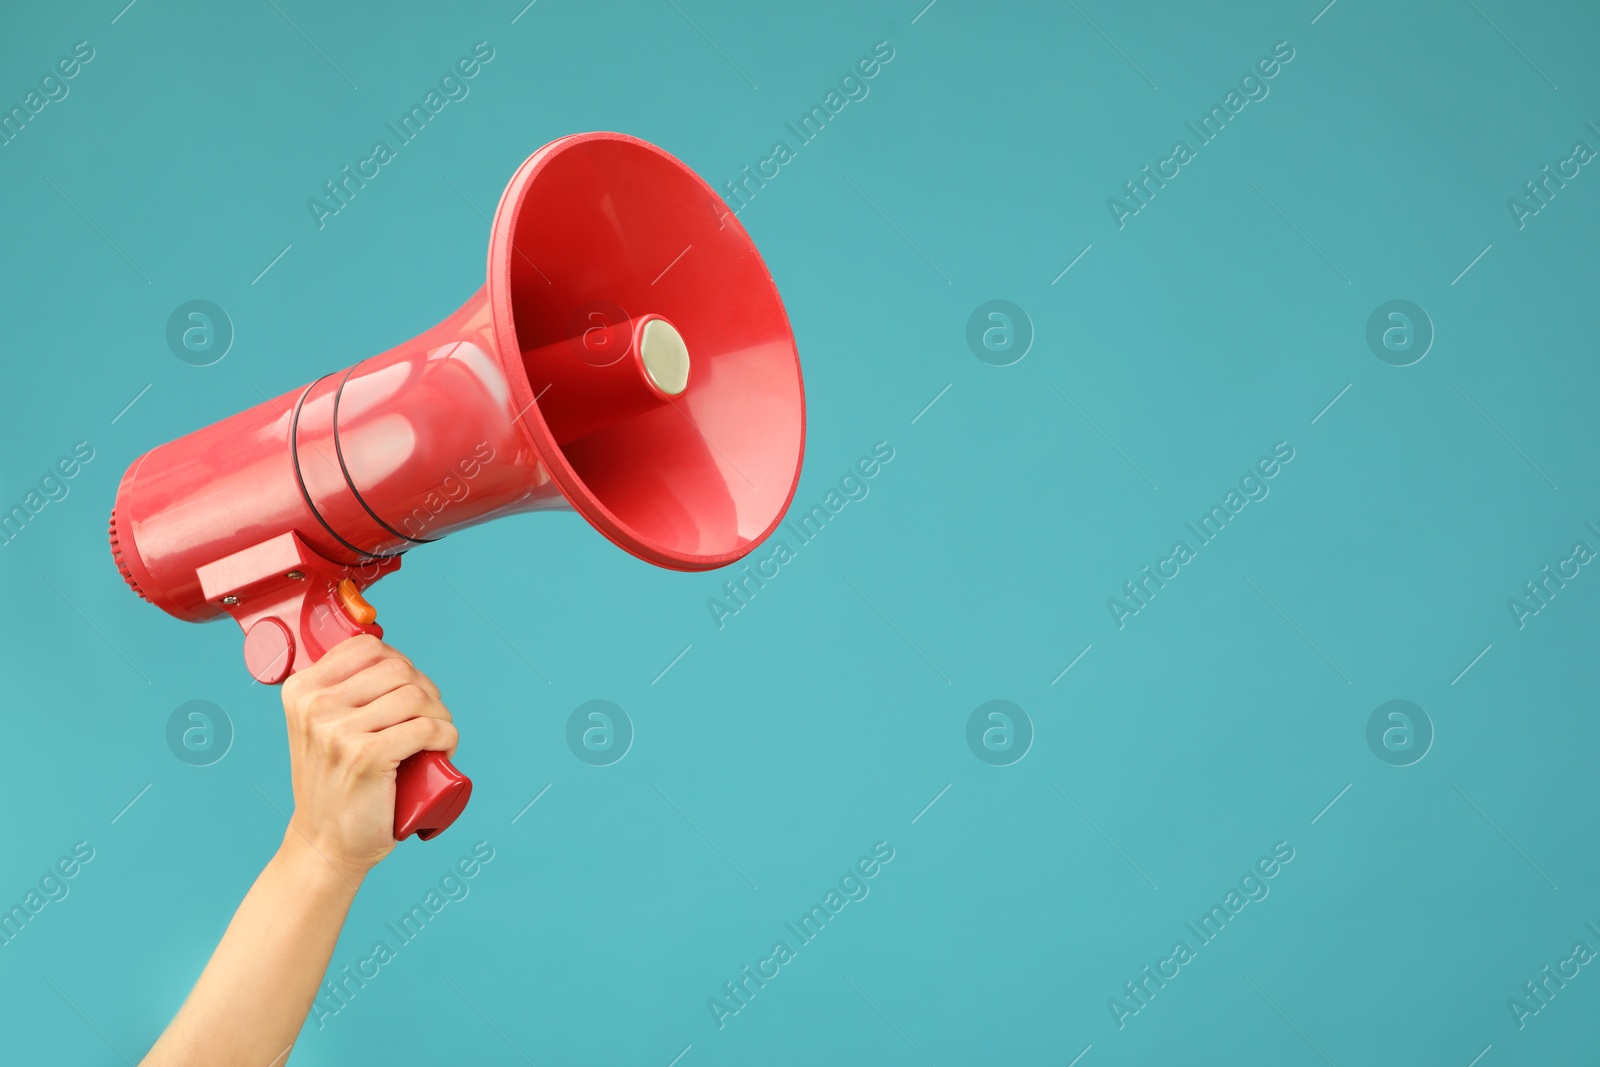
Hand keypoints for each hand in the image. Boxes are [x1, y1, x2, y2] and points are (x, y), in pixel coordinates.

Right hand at [279, 635, 457, 876]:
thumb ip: (341, 691)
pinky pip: (426, 729)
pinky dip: (447, 736)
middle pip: (398, 668)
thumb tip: (389, 655)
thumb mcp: (321, 728)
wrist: (325, 844)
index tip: (410, 690)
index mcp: (301, 690)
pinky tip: (444, 749)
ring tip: (437, 737)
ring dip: (441, 715)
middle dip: (427, 690)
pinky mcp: (366, 756)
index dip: (402, 664)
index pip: (368, 647)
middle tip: (429, 720)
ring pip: (416, 695)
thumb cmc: (335, 783)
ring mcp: (338, 731)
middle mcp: (315, 705)